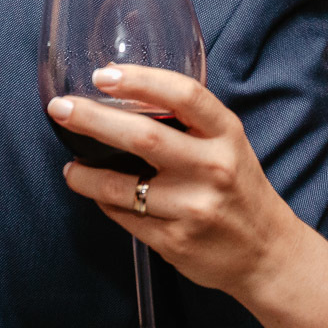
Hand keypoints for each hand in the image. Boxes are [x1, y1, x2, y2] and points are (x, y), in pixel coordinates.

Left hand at [47, 63, 303, 298]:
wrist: (266, 253)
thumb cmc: (239, 188)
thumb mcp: (229, 144)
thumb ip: (190, 121)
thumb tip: (124, 96)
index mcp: (226, 134)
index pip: (183, 95)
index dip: (140, 80)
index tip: (103, 74)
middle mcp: (212, 168)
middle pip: (144, 137)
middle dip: (93, 119)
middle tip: (61, 108)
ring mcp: (192, 208)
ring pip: (121, 186)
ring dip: (85, 175)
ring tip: (71, 167)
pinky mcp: (175, 241)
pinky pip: (125, 217)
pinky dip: (105, 203)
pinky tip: (100, 195)